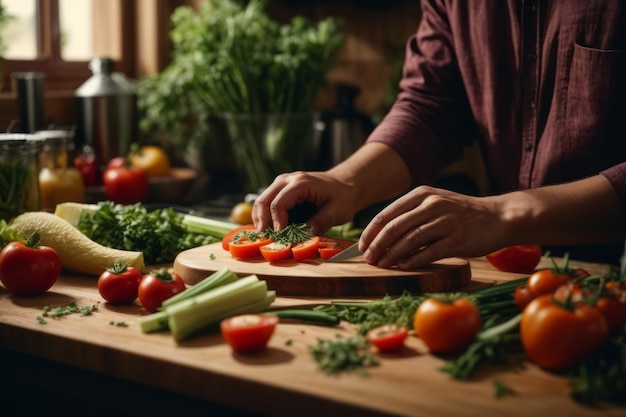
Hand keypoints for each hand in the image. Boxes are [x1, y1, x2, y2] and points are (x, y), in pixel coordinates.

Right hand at [252, 171, 358, 234]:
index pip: (278, 204)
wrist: (344, 184)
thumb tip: (301, 239)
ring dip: (260, 219)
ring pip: (262, 201)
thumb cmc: (342, 197)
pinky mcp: (281, 190)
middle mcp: (287, 180)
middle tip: (264, 239)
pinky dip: (265, 216)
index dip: (276, 223)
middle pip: (264, 200)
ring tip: (265, 237)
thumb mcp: (335, 212)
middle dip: (261, 221)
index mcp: (300, 183)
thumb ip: (318, 224)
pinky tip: (269, 230)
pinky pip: (267, 202)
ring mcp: (282, 183)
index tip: (279, 238)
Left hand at [359, 185, 505, 269]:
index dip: (371, 231)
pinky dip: (413, 260)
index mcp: (422, 194)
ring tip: (381, 264)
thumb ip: (411, 214)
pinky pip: (430, 251)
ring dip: (392, 254)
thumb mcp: (435, 203)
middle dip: (377, 245)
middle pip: (395, 227)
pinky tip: (402, 266)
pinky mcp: (458, 239)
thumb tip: (382, 235)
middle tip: (368, 258)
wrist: (499, 217)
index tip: (361, 245)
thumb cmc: (462, 213)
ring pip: (410, 239)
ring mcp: (446, 222)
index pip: (388, 214)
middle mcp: (433, 205)